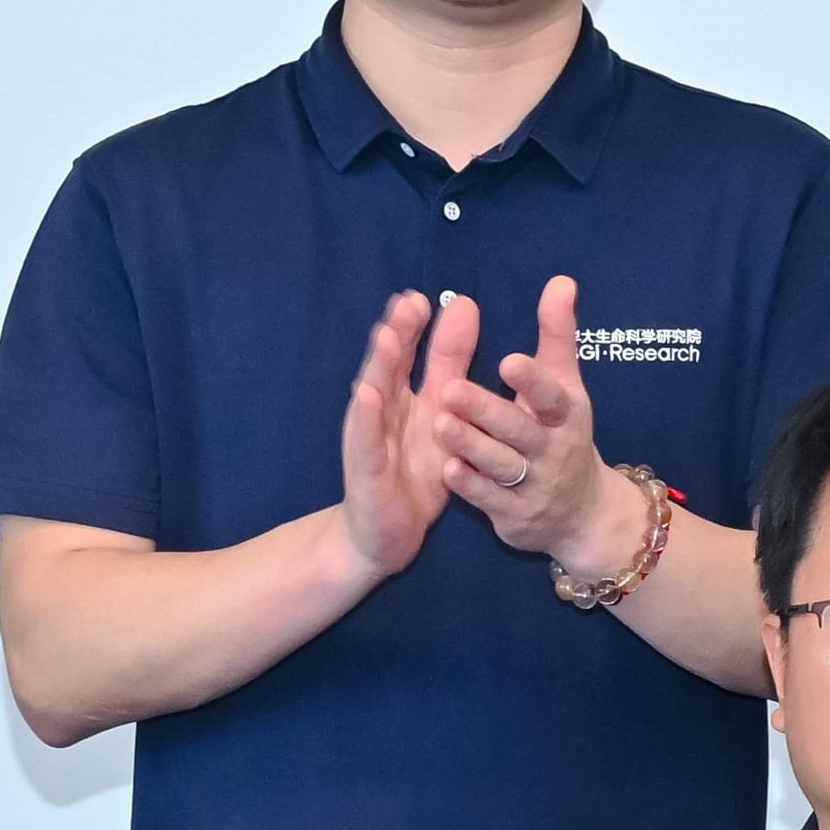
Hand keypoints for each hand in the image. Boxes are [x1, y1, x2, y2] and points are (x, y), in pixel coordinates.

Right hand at [335, 290, 470, 576]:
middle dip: (396, 335)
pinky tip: (367, 395)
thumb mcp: (443, 413)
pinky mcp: (367, 471)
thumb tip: (464, 305)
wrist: (386, 534)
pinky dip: (365, 418)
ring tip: (385, 337)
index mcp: (405, 399)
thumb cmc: (416, 470)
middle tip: (407, 302)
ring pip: (373, 398)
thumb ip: (450, 364)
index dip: (415, 327)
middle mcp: (383, 414)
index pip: (408, 355)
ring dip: (377, 367)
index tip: (426, 295)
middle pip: (388, 368)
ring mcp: (371, 440)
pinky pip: (365, 442)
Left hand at [423, 277, 637, 578]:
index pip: (552, 396)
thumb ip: (558, 335)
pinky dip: (470, 486)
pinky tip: (447, 469)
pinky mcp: (515, 515)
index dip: (532, 381)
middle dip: (487, 412)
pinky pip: (490, 500)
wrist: (582, 513)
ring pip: (500, 465)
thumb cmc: (562, 434)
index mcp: (565, 415)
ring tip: (439, 424)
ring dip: (470, 446)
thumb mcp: (566, 386)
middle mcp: (553, 450)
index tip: (509, 361)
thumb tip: (561, 281)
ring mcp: (535, 486)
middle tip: (450, 391)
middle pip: (520, 430)